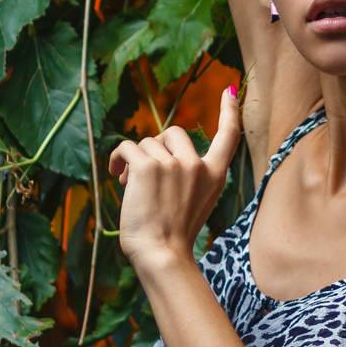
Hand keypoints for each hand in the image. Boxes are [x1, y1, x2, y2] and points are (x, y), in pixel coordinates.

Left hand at [110, 87, 242, 273]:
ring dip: (134, 161)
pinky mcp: (148, 166)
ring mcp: (174, 163)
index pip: (228, 136)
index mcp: (214, 175)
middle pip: (173, 133)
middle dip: (155, 148)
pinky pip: (127, 148)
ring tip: (129, 185)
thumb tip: (155, 150)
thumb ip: (187, 175)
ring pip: (146, 144)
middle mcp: (197, 165)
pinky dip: (117, 160)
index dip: (229, 112)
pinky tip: (116, 175)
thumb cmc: (173, 236)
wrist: (162, 254)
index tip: (230, 92)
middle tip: (144, 172)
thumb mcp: (195, 202)